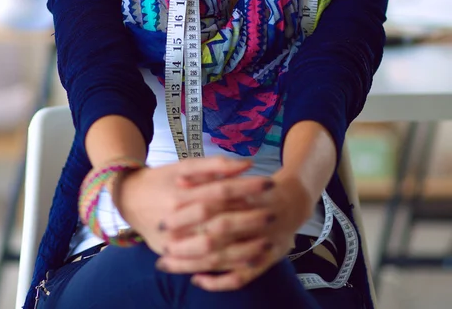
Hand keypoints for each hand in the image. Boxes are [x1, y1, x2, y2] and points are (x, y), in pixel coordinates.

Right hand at [113, 156, 270, 255]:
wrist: (128, 199)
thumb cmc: (162, 178)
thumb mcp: (185, 165)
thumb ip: (215, 164)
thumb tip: (247, 164)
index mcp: (180, 193)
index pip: (220, 191)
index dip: (246, 188)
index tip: (268, 184)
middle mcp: (175, 219)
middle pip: (218, 223)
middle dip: (248, 219)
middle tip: (273, 213)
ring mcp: (172, 241)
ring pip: (212, 249)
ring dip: (242, 246)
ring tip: (267, 240)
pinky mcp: (171, 255)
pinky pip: (202, 265)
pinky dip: (227, 264)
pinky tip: (248, 259)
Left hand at [157, 168, 314, 290]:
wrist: (296, 200)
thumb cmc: (259, 187)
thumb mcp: (238, 175)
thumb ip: (211, 175)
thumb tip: (180, 182)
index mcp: (252, 194)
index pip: (215, 205)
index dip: (188, 213)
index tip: (163, 221)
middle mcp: (260, 219)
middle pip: (218, 232)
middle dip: (187, 240)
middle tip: (161, 244)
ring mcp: (265, 242)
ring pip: (225, 256)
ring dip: (194, 262)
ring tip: (167, 264)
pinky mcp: (268, 261)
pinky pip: (241, 278)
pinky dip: (219, 282)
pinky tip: (197, 280)